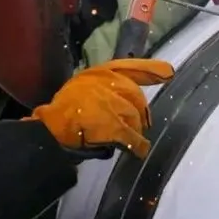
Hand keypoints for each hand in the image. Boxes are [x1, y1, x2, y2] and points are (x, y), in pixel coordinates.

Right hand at [28, 58, 174, 158]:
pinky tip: (137, 151)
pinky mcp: (113, 124)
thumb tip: (127, 102)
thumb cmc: (62, 113)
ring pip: (135, 118)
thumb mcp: (82, 89)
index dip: (151, 70)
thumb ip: (104, 90)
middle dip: (137, 114)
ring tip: (124, 139)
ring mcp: (111, 102)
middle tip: (132, 126)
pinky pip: (133, 137)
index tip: (169, 72)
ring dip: (133, 131)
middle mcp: (107, 83)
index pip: (130, 67)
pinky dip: (137, 146)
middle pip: (136, 97)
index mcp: (99, 73)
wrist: (50, 130)